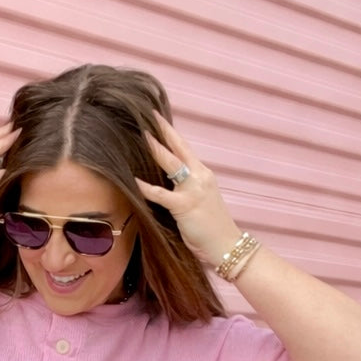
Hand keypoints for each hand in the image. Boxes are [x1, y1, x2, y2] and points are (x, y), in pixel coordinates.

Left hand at [134, 112, 242, 267]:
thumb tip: (165, 181)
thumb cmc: (211, 227)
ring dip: (157, 149)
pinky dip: (147, 188)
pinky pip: (161, 194)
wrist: (227, 245)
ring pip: (173, 164)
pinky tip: (134, 181)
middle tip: (150, 115)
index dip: (172, 133)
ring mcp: (194, 189)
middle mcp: (200, 176)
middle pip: (180, 148)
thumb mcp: (200, 200)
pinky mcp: (185, 206)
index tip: (159, 119)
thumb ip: (186, 187)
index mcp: (203, 174)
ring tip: (143, 136)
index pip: (185, 148)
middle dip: (165, 131)